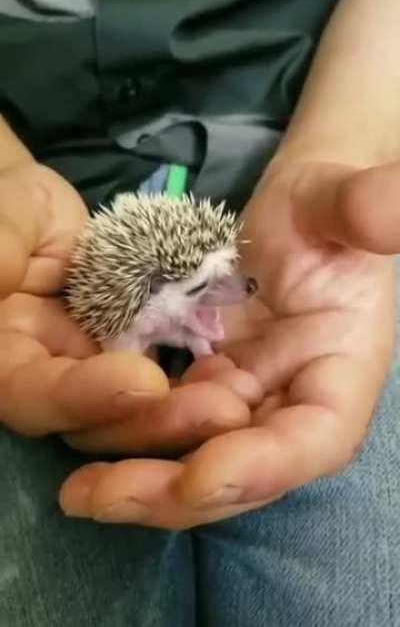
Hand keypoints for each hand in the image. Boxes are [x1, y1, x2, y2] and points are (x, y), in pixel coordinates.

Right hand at [0, 161, 257, 449]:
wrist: (36, 212)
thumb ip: (1, 244)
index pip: (35, 396)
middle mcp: (49, 377)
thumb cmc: (9, 205)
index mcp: (6, 356)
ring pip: (137, 410)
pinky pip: (166, 376)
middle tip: (222, 409)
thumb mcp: (2, 216)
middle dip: (155, 420)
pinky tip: (240, 378)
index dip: (84, 396)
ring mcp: (95, 369)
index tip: (144, 379)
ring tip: (239, 400)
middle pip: (95, 423)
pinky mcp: (134, 353)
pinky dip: (200, 381)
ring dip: (187, 411)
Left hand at [60, 159, 398, 528]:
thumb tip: (391, 207)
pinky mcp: (211, 380)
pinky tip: (82, 437)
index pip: (314, 440)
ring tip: (80, 490)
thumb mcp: (341, 202)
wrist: (295, 211)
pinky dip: (130, 435)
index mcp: (342, 370)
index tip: (196, 476)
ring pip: (199, 454)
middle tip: (102, 497)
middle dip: (176, 492)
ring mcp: (250, 396)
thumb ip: (366, 208)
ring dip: (143, 476)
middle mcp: (296, 400)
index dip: (260, 468)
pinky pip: (170, 419)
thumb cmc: (324, 206)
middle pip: (245, 469)